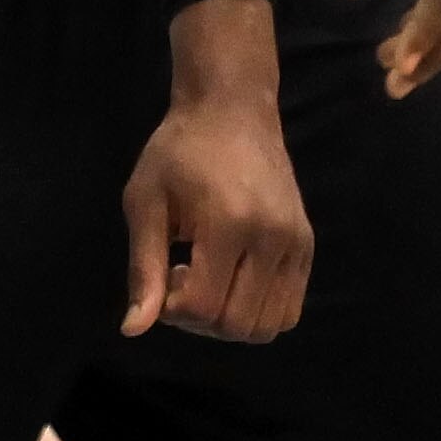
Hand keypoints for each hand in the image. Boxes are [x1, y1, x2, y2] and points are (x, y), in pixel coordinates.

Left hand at [121, 0, 311, 342]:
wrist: (232, 110)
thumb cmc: (179, 151)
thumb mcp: (145, 199)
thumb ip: (143, 266)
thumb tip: (133, 330)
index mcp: (228, 222)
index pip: (204, 307)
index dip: (174, 311)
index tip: (164, 277)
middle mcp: (272, 237)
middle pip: (237, 325)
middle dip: (200, 320)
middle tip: (181, 278)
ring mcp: (296, 243)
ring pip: (267, 326)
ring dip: (229, 320)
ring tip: (208, 278)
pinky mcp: (307, 246)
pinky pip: (288, 310)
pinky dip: (257, 311)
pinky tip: (232, 277)